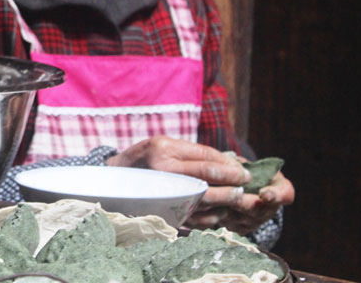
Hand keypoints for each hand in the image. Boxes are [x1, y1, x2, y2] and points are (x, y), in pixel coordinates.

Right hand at [106, 136, 294, 233]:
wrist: (115, 178)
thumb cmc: (145, 156)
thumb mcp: (165, 143)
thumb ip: (194, 151)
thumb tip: (228, 161)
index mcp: (164, 152)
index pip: (207, 160)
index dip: (229, 167)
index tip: (244, 171)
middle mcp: (163, 172)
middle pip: (208, 180)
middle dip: (232, 184)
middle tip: (245, 185)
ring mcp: (162, 193)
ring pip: (204, 200)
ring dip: (226, 201)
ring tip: (237, 197)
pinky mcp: (163, 210)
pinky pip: (194, 215)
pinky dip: (211, 215)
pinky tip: (220, 211)